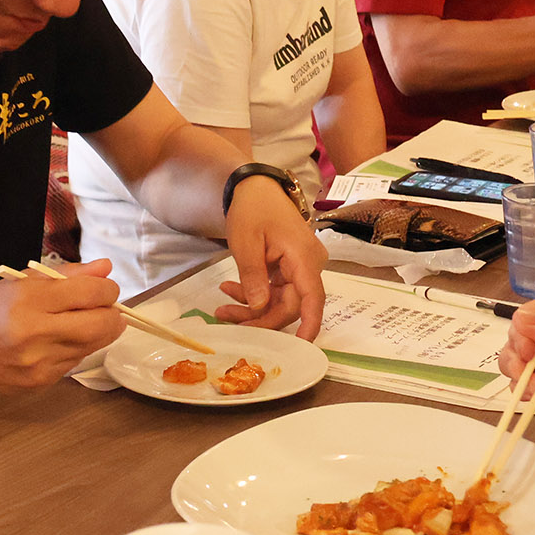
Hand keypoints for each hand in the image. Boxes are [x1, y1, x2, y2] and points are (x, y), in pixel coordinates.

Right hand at [0, 259, 125, 388]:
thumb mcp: (22, 281)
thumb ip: (67, 274)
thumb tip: (106, 268)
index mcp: (28, 300)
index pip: (90, 293)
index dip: (107, 289)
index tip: (104, 288)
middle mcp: (35, 334)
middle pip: (101, 326)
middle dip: (112, 315)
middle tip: (105, 308)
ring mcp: (39, 363)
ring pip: (92, 346)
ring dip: (95, 332)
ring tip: (78, 321)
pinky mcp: (40, 383)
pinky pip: (74, 362)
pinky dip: (75, 349)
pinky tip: (56, 342)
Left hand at [215, 176, 325, 337]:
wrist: (254, 187)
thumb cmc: (252, 208)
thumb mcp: (246, 243)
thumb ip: (253, 277)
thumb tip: (259, 307)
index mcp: (304, 258)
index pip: (313, 299)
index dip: (309, 326)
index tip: (301, 347)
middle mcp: (308, 265)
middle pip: (291, 305)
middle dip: (259, 317)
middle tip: (225, 316)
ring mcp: (300, 267)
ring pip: (281, 301)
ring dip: (252, 307)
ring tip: (222, 305)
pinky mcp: (290, 268)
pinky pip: (276, 290)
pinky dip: (255, 294)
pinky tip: (231, 291)